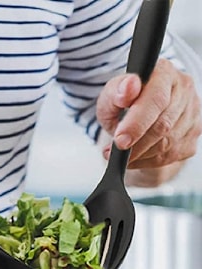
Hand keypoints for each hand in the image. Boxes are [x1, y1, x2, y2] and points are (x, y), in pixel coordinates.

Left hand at [96, 58, 201, 185]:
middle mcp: (184, 89)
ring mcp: (192, 112)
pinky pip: (171, 156)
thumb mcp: (110, 96)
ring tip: (120, 154)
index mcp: (163, 73)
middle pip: (163, 126)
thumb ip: (116, 92)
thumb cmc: (122, 104)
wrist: (133, 115)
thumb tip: (129, 87)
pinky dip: (148, 161)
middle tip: (114, 151)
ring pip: (168, 145)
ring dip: (140, 155)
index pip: (156, 100)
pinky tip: (136, 157)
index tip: (119, 140)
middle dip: (135, 145)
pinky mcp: (193, 133)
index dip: (137, 124)